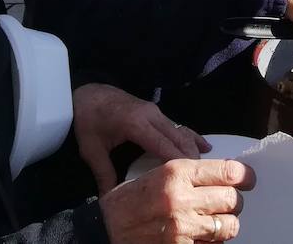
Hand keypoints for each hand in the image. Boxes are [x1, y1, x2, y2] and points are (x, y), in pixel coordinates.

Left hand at [73, 83, 208, 195]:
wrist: (87, 93)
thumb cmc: (88, 120)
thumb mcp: (91, 149)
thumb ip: (103, 173)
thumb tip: (108, 200)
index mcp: (136, 124)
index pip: (164, 145)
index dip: (178, 161)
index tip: (190, 178)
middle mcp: (151, 115)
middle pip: (178, 138)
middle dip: (191, 157)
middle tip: (202, 178)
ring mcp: (155, 111)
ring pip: (181, 130)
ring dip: (193, 148)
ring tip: (205, 167)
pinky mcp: (155, 111)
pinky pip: (177, 125)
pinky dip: (190, 136)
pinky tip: (204, 145)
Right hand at [100, 158, 254, 243]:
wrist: (103, 229)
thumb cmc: (128, 201)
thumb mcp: (157, 174)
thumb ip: (190, 174)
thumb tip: (225, 175)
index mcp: (177, 173)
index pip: (229, 172)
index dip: (244, 177)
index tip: (247, 180)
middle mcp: (182, 199)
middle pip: (232, 199)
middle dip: (234, 202)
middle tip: (228, 203)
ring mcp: (182, 228)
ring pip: (228, 225)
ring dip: (226, 224)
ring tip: (216, 222)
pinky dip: (211, 243)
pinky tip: (201, 238)